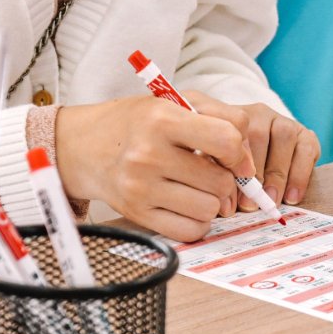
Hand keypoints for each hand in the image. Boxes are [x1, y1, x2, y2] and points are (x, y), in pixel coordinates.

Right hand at [53, 95, 255, 241]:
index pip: (227, 141)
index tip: (235, 159)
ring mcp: (141, 187)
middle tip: (211, 173)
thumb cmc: (138, 123)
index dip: (241, 154)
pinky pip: (190, 230)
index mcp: (163, 118)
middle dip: (226, 180)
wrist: (84, 146)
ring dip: (211, 202)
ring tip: (196, 187)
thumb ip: (222, 118)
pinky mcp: (137, 213)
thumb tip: (248, 163)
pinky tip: (186, 205)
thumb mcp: (176, 102)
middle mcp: (149, 154)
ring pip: (209, 209)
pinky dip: (196, 221)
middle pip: (221, 182)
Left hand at [188, 94, 319, 208]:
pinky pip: (306, 149)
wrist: (266, 164)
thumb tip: (227, 206)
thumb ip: (221, 178)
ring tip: (271, 200)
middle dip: (255, 172)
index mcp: (231, 118)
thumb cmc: (235, 168)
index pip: (231, 132)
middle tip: (250, 202)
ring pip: (284, 137)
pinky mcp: (306, 135)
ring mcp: (284, 122)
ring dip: (277, 173)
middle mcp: (258, 113)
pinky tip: (292, 196)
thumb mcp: (221, 166)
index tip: (229, 188)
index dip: (231, 160)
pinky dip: (299, 175)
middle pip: (258, 134)